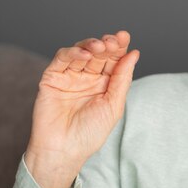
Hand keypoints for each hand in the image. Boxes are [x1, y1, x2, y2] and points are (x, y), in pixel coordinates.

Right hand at [26, 30, 139, 170]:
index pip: (113, 60)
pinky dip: (73, 53)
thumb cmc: (90, 133)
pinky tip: (85, 55)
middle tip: (114, 40)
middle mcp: (88, 77)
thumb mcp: (113, 105)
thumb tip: (134, 53)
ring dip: (91, 45)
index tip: (125, 37)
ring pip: (81, 52)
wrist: (64, 150)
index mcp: (105, 84)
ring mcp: (70, 76)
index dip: (119, 47)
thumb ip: (122, 79)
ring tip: (101, 46)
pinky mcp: (52, 77)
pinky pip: (62, 59)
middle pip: (99, 53)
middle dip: (107, 44)